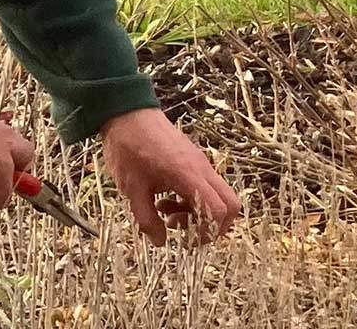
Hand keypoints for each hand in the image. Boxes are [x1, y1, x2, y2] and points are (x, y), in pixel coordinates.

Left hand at [100, 107, 240, 244]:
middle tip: (183, 230)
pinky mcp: (195, 161)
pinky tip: (165, 200)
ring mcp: (201, 164)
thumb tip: (161, 242)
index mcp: (187, 174)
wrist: (126, 114)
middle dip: (212, 226)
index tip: (185, 238)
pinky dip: (193, 200)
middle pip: (231, 205)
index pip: (218, 209)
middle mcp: (202, 169)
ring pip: (220, 197)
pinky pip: (207, 187)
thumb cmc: (127, 148)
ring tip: (166, 213)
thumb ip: (146, 218)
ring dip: (199, 213)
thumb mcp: (131, 188)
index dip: (207, 231)